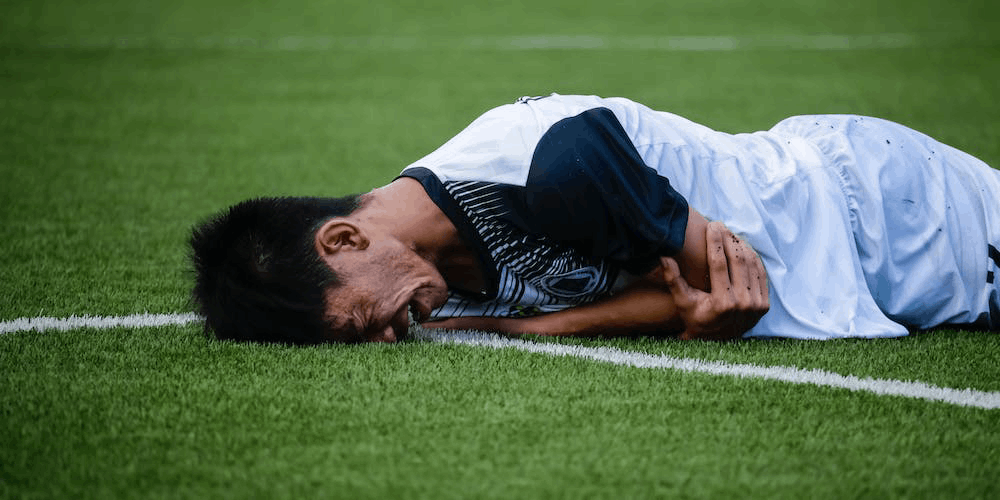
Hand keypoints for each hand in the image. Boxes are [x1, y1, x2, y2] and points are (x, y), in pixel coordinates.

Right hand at [659, 222, 768, 339]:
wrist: (718, 340)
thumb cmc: (696, 318)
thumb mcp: (682, 302)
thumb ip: (673, 280)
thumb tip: (663, 256)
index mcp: (722, 303)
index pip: (719, 264)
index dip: (715, 242)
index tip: (711, 226)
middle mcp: (743, 304)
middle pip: (738, 260)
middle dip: (728, 239)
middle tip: (720, 225)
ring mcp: (757, 304)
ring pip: (751, 264)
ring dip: (741, 245)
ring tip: (729, 234)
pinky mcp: (765, 304)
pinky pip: (761, 273)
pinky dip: (752, 258)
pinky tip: (742, 248)